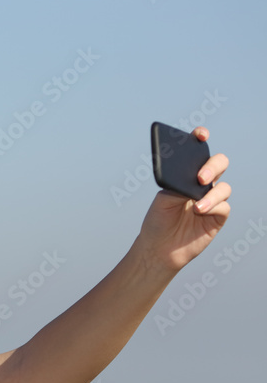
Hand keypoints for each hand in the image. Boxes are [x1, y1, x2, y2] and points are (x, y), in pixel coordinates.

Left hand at [137, 126, 230, 270]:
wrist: (159, 247)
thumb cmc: (158, 220)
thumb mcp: (163, 199)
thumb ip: (178, 185)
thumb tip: (191, 178)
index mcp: (186, 174)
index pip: (198, 151)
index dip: (201, 139)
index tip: (200, 135)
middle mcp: (203, 184)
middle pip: (219, 164)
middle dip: (213, 166)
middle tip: (200, 177)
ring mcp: (212, 199)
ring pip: (224, 187)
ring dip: (211, 195)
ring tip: (196, 206)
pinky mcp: (218, 217)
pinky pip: (223, 206)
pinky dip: (213, 207)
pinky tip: (199, 212)